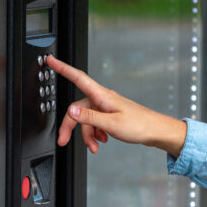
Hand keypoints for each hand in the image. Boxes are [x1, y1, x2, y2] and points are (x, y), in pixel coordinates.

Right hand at [47, 56, 186, 156]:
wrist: (155, 131)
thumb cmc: (139, 125)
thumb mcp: (111, 123)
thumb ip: (90, 117)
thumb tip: (72, 110)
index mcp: (101, 96)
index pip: (78, 77)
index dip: (62, 68)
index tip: (51, 60)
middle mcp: (102, 99)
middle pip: (77, 108)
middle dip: (70, 126)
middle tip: (64, 140)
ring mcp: (105, 106)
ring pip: (86, 119)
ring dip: (87, 134)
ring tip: (95, 146)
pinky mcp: (109, 114)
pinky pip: (95, 122)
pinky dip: (95, 133)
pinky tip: (102, 140)